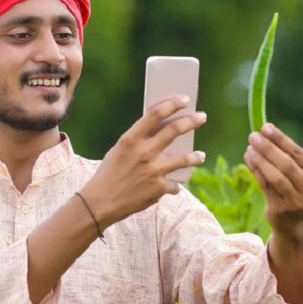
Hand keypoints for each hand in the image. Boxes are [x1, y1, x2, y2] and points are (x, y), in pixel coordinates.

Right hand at [80, 95, 206, 226]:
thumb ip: (139, 140)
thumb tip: (162, 129)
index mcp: (130, 140)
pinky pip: (174, 184)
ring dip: (195, 157)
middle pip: (174, 130)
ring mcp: (153, 171)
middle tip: (202, 117)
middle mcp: (144, 153)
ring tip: (201, 156)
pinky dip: (174, 185)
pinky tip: (173, 185)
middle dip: (192, 121)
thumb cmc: (109, 174)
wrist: (101, 203)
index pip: (155, 114)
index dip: (172, 104)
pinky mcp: (159, 188)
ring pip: (184, 158)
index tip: (184, 100)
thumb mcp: (119, 150)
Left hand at [244, 123, 302, 238]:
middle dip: (269, 148)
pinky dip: (256, 170)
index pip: (299, 154)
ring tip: (249, 147)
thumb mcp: (299, 172)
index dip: (281, 139)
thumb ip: (286, 154)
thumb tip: (263, 130)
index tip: (266, 127)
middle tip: (253, 136)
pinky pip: (265, 186)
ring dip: (260, 159)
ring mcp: (296, 202)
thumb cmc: (295, 187)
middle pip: (287, 165)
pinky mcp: (280, 210)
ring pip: (276, 176)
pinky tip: (249, 158)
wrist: (293, 221)